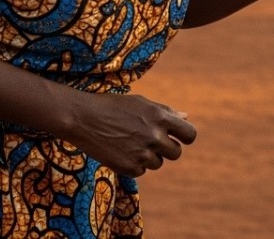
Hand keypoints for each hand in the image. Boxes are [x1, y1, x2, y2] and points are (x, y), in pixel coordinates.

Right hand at [63, 92, 197, 176]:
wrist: (83, 118)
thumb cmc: (114, 107)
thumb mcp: (142, 103)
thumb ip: (165, 112)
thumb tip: (186, 117)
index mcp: (161, 117)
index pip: (190, 134)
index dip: (185, 137)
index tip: (178, 138)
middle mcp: (155, 136)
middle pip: (176, 153)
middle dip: (166, 149)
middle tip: (149, 142)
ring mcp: (142, 153)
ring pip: (158, 163)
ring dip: (148, 156)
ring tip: (129, 143)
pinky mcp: (129, 167)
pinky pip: (141, 170)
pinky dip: (133, 164)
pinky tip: (120, 151)